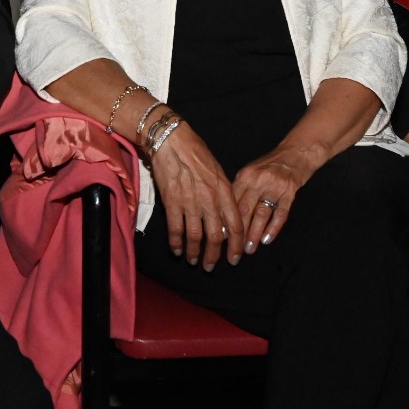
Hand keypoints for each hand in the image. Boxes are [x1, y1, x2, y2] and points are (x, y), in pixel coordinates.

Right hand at [148, 122, 244, 269]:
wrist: (172, 141)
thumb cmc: (196, 153)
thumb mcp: (218, 172)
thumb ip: (224, 196)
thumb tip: (225, 217)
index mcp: (225, 192)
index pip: (236, 227)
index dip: (236, 246)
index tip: (235, 258)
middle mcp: (210, 200)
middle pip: (216, 237)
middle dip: (214, 256)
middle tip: (211, 266)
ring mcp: (190, 202)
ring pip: (195, 237)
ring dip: (195, 253)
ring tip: (193, 261)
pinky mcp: (172, 202)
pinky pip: (175, 229)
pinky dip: (176, 243)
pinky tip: (177, 250)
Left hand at [232, 150, 315, 253]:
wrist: (297, 153)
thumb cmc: (271, 165)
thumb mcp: (251, 172)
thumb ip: (240, 190)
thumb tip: (226, 214)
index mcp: (245, 175)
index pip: (232, 201)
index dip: (225, 220)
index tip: (220, 236)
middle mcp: (258, 180)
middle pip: (245, 210)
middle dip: (238, 232)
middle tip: (234, 249)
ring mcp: (275, 186)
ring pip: (261, 214)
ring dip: (254, 233)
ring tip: (249, 248)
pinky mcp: (290, 192)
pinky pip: (281, 213)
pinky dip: (273, 228)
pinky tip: (266, 239)